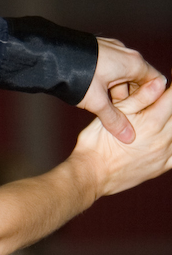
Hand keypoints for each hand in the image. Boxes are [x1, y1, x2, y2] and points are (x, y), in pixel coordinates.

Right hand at [74, 77, 171, 197]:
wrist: (90, 174)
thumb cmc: (97, 143)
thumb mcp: (115, 113)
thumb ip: (140, 97)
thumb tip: (160, 82)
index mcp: (152, 121)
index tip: (171, 80)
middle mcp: (163, 138)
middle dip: (171, 103)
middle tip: (165, 99)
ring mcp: (164, 153)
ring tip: (164, 117)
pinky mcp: (161, 166)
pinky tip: (169, 139)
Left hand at [80, 37, 167, 143]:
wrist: (51, 55)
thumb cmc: (76, 76)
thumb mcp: (96, 102)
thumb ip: (114, 119)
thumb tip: (128, 136)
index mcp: (133, 63)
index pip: (156, 82)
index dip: (151, 100)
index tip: (142, 115)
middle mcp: (126, 54)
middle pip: (139, 80)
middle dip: (131, 99)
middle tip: (120, 117)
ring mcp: (113, 50)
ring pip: (123, 76)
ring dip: (116, 94)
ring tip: (103, 109)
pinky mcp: (100, 51)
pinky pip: (111, 70)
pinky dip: (107, 84)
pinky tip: (94, 96)